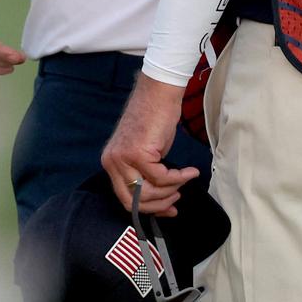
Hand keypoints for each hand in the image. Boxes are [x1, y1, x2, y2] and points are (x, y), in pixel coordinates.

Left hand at [102, 73, 198, 215]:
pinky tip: (190, 172)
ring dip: (172, 189)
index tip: (168, 208)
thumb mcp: (145, 151)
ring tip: (186, 179)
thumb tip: (161, 195)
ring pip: (149, 191)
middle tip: (177, 199)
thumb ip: (145, 172)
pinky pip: (161, 177)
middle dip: (159, 203)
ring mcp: (122, 158)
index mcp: (111, 162)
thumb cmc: (155, 117)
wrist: (159, 93)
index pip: (125, 198)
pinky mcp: (137, 153)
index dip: (148, 208)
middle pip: (134, 200)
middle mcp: (112, 162)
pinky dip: (179, 178)